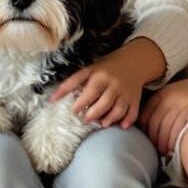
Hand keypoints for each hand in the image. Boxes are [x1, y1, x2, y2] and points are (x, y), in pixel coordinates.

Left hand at [50, 39, 164, 128]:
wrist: (133, 61)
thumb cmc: (105, 68)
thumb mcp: (88, 70)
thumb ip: (70, 83)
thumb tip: (51, 100)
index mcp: (100, 76)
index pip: (89, 93)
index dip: (80, 104)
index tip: (73, 111)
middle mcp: (114, 85)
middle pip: (104, 103)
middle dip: (93, 114)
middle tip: (86, 119)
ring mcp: (126, 92)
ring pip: (118, 110)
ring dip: (109, 119)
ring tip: (101, 124)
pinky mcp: (135, 99)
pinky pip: (133, 112)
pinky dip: (127, 121)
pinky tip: (121, 126)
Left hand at [139, 56, 187, 156]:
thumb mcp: (177, 95)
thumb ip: (164, 108)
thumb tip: (151, 129)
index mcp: (164, 94)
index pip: (147, 116)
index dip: (146, 132)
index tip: (148, 142)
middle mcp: (172, 96)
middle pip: (157, 124)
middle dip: (155, 140)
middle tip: (157, 152)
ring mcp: (185, 102)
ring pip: (169, 128)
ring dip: (165, 144)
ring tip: (166, 154)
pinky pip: (183, 127)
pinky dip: (177, 140)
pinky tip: (177, 148)